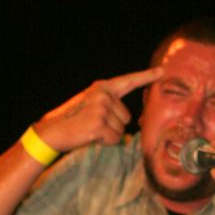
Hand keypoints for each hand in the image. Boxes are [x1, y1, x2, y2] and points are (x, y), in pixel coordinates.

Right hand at [35, 67, 162, 152]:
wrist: (51, 131)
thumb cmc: (72, 121)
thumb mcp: (91, 105)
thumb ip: (110, 105)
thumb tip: (130, 120)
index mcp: (101, 87)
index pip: (128, 81)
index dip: (147, 76)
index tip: (162, 71)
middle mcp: (103, 95)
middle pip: (127, 117)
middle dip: (114, 125)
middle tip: (93, 124)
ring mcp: (101, 109)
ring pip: (121, 130)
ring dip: (109, 135)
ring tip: (90, 130)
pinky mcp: (99, 124)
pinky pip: (115, 139)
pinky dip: (104, 142)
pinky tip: (90, 136)